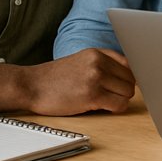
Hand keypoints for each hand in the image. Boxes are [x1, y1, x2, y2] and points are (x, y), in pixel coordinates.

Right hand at [21, 48, 135, 115]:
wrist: (31, 85)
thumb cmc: (54, 77)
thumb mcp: (80, 60)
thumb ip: (102, 63)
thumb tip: (128, 75)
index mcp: (96, 52)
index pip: (129, 64)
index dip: (128, 77)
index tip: (124, 84)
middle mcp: (98, 63)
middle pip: (130, 79)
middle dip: (124, 90)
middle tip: (112, 95)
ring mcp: (95, 78)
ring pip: (127, 92)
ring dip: (120, 100)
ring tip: (105, 101)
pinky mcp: (91, 96)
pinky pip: (119, 104)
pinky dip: (116, 108)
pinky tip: (103, 107)